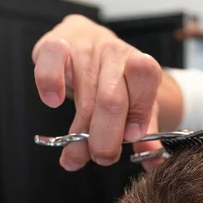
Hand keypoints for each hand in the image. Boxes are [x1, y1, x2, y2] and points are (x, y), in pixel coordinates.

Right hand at [32, 14, 163, 170]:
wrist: (88, 39)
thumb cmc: (116, 78)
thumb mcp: (137, 102)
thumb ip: (146, 132)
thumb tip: (152, 163)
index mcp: (142, 65)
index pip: (147, 79)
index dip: (139, 111)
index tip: (130, 138)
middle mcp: (116, 53)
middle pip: (112, 99)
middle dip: (106, 137)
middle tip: (102, 157)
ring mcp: (86, 48)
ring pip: (83, 95)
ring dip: (79, 132)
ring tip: (76, 155)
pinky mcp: (55, 44)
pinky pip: (51, 62)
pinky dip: (50, 84)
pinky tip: (53, 102)